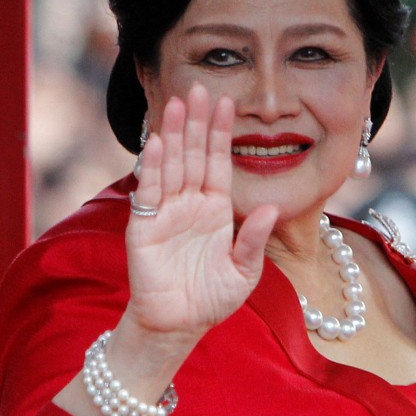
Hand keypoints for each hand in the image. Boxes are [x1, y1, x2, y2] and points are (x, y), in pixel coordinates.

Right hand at [123, 84, 277, 340]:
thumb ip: (254, 240)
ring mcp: (167, 213)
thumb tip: (270, 210)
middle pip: (193, 155)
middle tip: (199, 88)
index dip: (221, 133)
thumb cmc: (211, 300)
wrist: (178, 326)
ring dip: (173, 135)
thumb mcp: (244, 271)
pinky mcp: (145, 227)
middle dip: (196, 122)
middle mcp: (190, 204)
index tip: (227, 102)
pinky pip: (150, 193)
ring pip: (171, 165)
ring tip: (176, 104)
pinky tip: (157, 143)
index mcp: (215, 209)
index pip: (218, 162)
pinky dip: (153, 168)